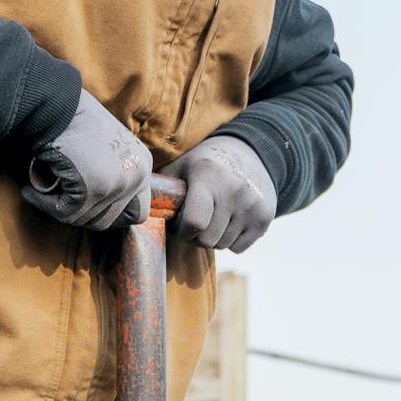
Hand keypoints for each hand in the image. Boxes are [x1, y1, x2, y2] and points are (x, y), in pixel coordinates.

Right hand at [23, 91, 153, 230]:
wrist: (54, 104)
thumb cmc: (72, 119)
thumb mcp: (104, 147)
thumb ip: (109, 173)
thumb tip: (97, 204)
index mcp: (141, 166)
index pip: (135, 212)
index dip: (109, 214)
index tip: (86, 207)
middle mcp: (135, 177)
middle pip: (109, 220)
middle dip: (82, 214)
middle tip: (60, 200)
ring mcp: (116, 185)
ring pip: (85, 219)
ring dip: (61, 209)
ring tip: (43, 192)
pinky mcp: (92, 191)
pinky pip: (65, 213)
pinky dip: (44, 204)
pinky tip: (31, 192)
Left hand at [165, 135, 276, 253]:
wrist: (252, 152)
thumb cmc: (205, 163)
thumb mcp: (181, 166)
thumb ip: (161, 188)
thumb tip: (135, 208)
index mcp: (208, 175)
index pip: (194, 223)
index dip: (181, 230)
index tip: (179, 222)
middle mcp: (234, 190)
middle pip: (207, 241)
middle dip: (195, 236)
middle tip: (194, 220)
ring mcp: (253, 205)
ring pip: (222, 245)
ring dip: (213, 236)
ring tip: (213, 216)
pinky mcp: (265, 217)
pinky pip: (239, 248)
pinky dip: (231, 239)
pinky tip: (230, 219)